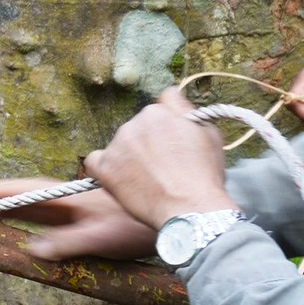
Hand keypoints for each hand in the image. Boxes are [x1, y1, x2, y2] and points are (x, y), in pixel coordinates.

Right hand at [0, 178, 157, 260]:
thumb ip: (67, 244)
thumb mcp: (102, 238)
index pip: (24, 195)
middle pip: (28, 197)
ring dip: (15, 202)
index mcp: (69, 204)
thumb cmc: (141, 228)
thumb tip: (32, 249)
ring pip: (42, 201)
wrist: (181, 218)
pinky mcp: (98, 213)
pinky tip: (35, 218)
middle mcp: (73, 201)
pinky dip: (38, 210)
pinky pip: (59, 209)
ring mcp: (84, 206)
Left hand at [83, 88, 238, 230]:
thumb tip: (172, 97)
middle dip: (148, 144)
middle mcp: (133, 123)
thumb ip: (185, 110)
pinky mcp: (105, 168)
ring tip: (149, 180)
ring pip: (120, 146)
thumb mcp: (208, 133)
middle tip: (164, 167)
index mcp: (157, 112)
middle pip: (138, 129)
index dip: (168, 128)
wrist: (190, 207)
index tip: (174, 145)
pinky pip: (95, 162)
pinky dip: (105, 169)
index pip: (157, 111)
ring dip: (130, 158)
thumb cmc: (203, 174)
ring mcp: (117, 145)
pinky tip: (119, 180)